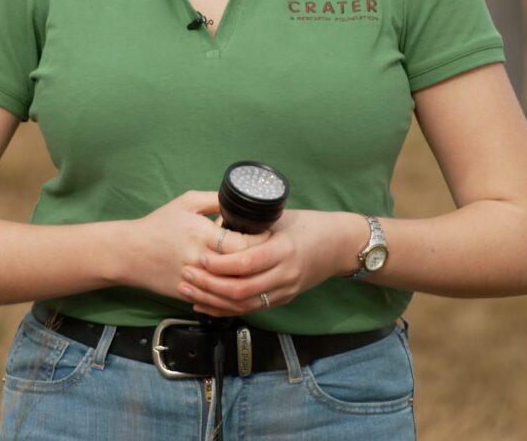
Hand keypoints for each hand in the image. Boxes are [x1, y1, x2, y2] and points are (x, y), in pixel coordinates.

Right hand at [120, 191, 269, 301]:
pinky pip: (216, 302)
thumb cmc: (158, 224)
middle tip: (270, 255)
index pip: (241, 244)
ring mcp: (194, 281)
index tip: (268, 235)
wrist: (129, 252)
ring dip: (248, 284)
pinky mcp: (188, 295)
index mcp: (201, 234)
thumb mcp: (186, 202)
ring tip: (260, 274)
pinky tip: (241, 289)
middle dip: (258, 263)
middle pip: (239, 268)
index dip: (259, 241)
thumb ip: (214, 200)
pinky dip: (231, 298)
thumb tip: (239, 202)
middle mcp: (199, 260)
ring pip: (231, 291)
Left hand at [177, 209, 361, 316]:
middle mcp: (284, 275)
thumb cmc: (308, 225)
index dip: (221, 265)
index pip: (247, 263)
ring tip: (189, 292)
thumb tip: (217, 223)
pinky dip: (226, 309)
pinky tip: (205, 306)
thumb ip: (252, 225)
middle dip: (210, 285)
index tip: (199, 258)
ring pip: (244, 305)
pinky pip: (251, 310)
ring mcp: (285, 291)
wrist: (339, 246)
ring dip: (213, 301)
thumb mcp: (280, 218)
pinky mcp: (283, 300)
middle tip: (187, 275)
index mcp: (283, 249)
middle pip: (242, 289)